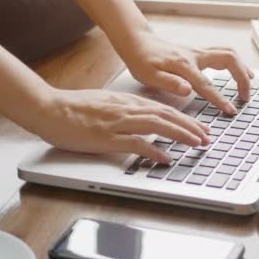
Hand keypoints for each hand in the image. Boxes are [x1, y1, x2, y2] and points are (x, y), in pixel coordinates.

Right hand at [36, 88, 211, 163]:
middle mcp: (126, 109)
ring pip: (158, 125)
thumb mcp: (104, 102)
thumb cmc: (73, 108)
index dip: (184, 118)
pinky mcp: (107, 137)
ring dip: (180, 134)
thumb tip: (139, 119)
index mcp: (126, 101)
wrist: (50, 108)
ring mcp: (117, 123)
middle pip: (166, 115)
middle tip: (207, 137)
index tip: (198, 127)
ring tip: (197, 143)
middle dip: (190, 126)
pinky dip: (153, 150)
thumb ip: (123, 110)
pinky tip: (165, 158)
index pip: (162, 108)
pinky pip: (136, 144)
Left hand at [120, 33, 253, 114]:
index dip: (220, 98)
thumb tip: (187, 90)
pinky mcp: (199, 52)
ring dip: (242, 68)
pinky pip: (223, 54)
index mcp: (184, 65)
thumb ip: (169, 83)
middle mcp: (195, 55)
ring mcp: (199, 52)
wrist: (138, 43)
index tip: (231, 110)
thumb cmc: (142, 61)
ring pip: (229, 54)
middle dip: (242, 78)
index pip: (206, 84)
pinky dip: (235, 64)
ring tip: (249, 84)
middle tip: (246, 97)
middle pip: (229, 60)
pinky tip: (239, 72)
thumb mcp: (149, 75)